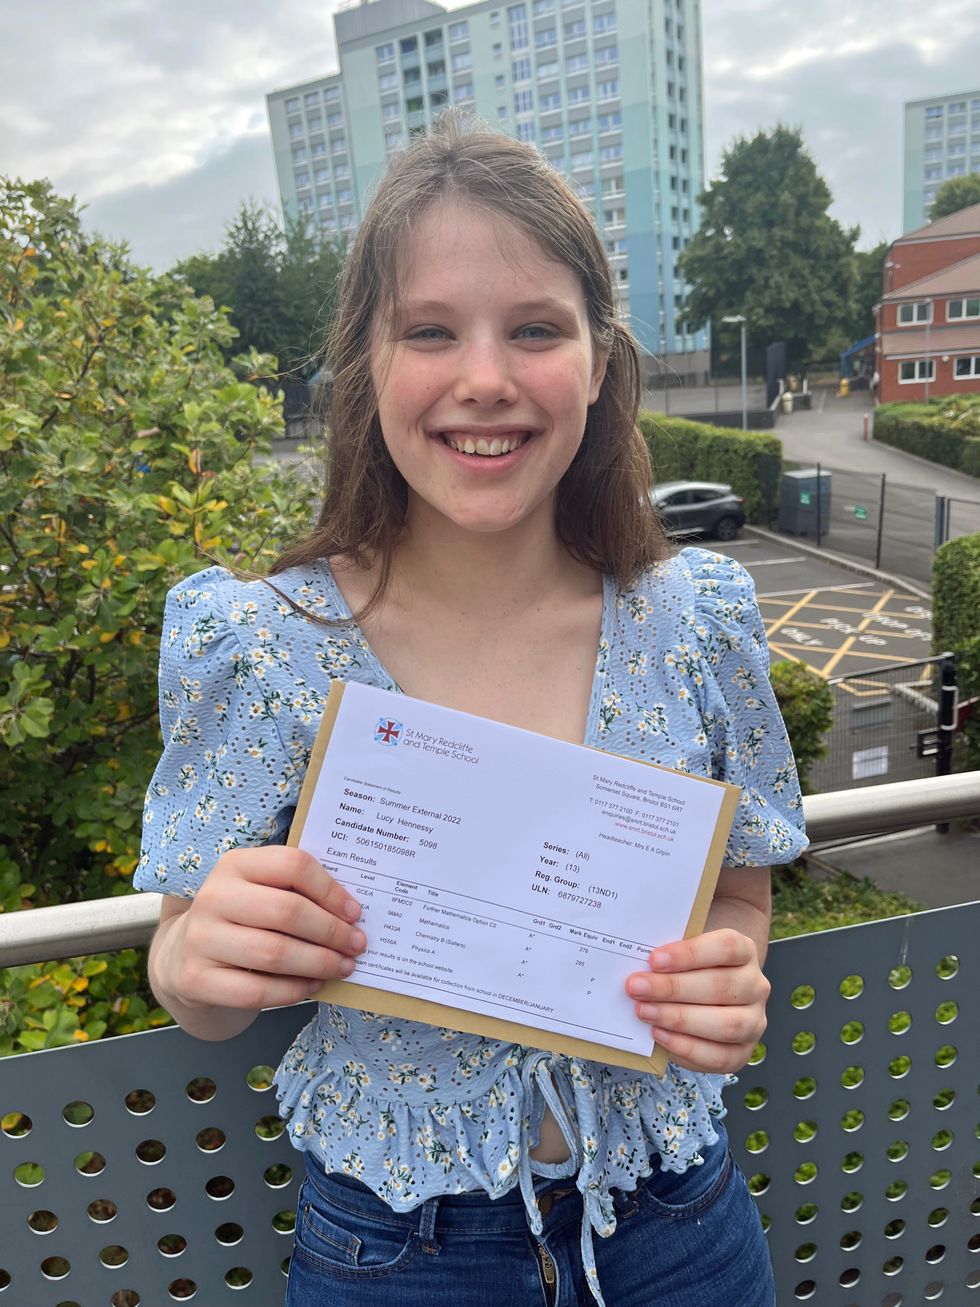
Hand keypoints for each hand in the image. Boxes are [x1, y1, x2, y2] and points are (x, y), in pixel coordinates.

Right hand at [152, 846, 366, 1017]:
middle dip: (331, 932)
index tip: (355, 912)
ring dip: (319, 963)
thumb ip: (298, 890)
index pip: (292, 865)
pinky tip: (313, 985)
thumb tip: (352, 912)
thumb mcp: (261, 889)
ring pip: (275, 953)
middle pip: (287, 912)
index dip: (330, 890)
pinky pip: (256, 990)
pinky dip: (293, 990)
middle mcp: (213, 896)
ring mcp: (200, 938)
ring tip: (343, 967)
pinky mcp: (195, 978)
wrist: (184, 952)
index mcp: (235, 864)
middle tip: (357, 945)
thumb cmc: (241, 916)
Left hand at [625, 928, 769, 1073]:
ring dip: (678, 1019)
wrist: (707, 998)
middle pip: (721, 986)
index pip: (726, 947)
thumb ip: (669, 954)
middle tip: (637, 988)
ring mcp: (753, 1021)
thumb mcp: (684, 953)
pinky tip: (659, 1034)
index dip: (690, 953)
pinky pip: (719, 1056)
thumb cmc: (690, 970)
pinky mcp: (743, 1052)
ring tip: (644, 1012)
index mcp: (745, 951)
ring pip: (726, 1024)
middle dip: (674, 988)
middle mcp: (755, 986)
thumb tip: (638, 960)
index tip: (654, 959)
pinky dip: (686, 1047)